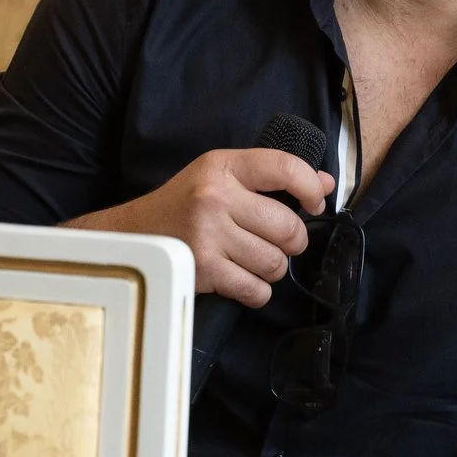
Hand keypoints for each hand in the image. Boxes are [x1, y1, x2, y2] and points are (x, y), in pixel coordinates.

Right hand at [77, 149, 332, 306]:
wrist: (130, 237)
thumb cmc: (183, 206)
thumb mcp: (221, 177)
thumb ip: (272, 178)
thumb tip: (327, 184)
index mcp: (222, 166)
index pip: (285, 168)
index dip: (311, 188)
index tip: (313, 204)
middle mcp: (215, 197)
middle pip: (288, 226)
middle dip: (291, 241)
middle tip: (275, 241)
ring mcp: (208, 235)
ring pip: (275, 262)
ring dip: (271, 268)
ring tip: (252, 260)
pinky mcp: (203, 270)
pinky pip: (256, 289)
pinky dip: (256, 290)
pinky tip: (240, 279)